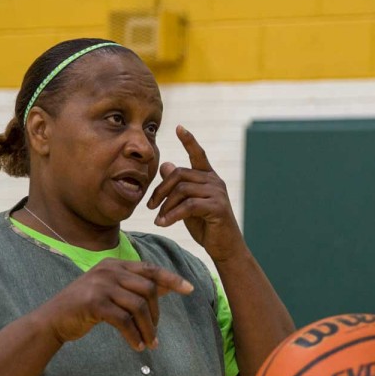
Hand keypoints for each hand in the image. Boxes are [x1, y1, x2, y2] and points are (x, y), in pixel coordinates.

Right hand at [38, 260, 192, 349]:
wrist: (52, 320)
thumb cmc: (84, 307)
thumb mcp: (111, 291)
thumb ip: (134, 288)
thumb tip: (168, 288)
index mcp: (115, 265)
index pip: (150, 269)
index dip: (172, 279)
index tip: (190, 289)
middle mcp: (109, 270)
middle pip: (148, 288)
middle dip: (157, 313)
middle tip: (156, 332)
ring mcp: (100, 285)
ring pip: (138, 306)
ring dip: (148, 328)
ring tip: (150, 343)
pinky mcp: (94, 303)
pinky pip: (124, 321)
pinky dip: (134, 336)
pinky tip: (137, 346)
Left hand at [147, 125, 244, 261]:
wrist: (224, 247)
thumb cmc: (206, 225)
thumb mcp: (188, 203)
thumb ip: (179, 186)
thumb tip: (166, 165)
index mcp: (208, 177)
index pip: (198, 154)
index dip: (189, 141)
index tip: (179, 127)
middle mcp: (214, 181)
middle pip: (180, 174)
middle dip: (161, 190)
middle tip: (150, 206)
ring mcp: (217, 193)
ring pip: (182, 190)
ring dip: (165, 205)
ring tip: (158, 219)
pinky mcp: (217, 207)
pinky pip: (188, 206)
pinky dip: (172, 215)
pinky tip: (163, 223)